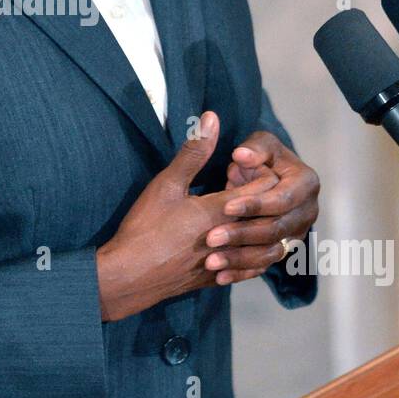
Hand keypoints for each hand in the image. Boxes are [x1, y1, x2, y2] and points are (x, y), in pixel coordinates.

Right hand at [95, 111, 278, 320]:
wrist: (129, 277)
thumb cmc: (146, 228)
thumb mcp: (167, 184)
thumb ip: (194, 151)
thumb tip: (212, 118)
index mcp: (223, 210)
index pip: (266, 186)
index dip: (261, 172)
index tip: (244, 167)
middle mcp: (232, 237)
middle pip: (269, 215)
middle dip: (264, 197)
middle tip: (244, 185)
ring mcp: (227, 261)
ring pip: (262, 243)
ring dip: (258, 226)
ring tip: (244, 214)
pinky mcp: (217, 279)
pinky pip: (248, 267)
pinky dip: (250, 252)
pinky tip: (242, 245)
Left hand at [203, 131, 319, 284]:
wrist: (265, 177)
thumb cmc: (260, 156)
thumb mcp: (260, 144)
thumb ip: (253, 148)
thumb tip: (241, 155)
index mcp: (306, 184)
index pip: (282, 199)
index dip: (255, 205)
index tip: (225, 207)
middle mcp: (307, 212)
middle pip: (276, 230)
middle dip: (242, 234)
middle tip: (210, 238)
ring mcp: (296, 234)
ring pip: (270, 253)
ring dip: (239, 259)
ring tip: (210, 261)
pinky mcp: (283, 250)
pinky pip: (264, 266)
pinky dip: (242, 272)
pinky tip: (219, 276)